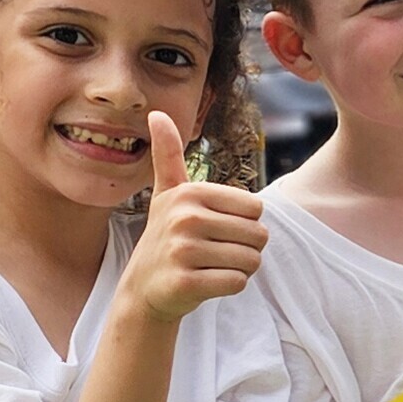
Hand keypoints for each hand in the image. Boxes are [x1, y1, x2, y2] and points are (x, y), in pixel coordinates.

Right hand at [121, 110, 267, 323]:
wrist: (143, 288)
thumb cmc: (166, 237)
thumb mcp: (167, 194)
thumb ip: (169, 155)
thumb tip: (157, 113)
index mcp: (189, 193)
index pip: (257, 209)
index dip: (244, 224)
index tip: (215, 229)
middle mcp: (185, 218)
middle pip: (259, 236)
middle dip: (245, 248)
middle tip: (213, 252)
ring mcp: (183, 251)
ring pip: (252, 261)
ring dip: (239, 268)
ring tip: (209, 266)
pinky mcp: (185, 283)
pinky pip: (238, 282)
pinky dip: (229, 286)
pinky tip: (205, 283)